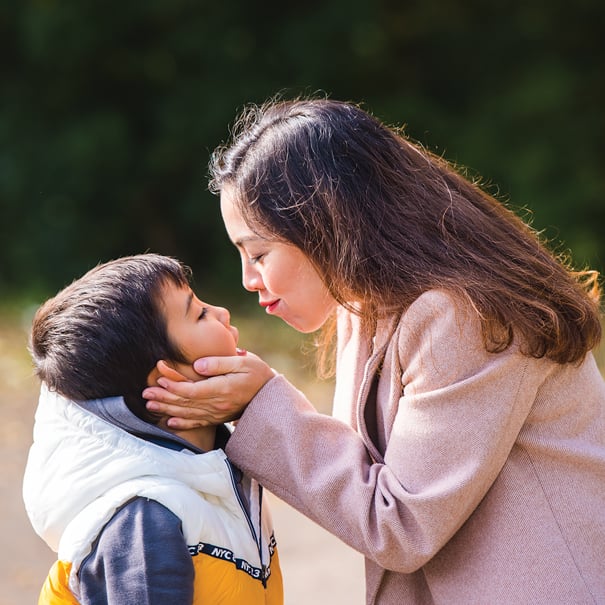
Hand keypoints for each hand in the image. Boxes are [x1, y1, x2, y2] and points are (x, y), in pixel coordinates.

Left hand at [142, 352, 274, 428]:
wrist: (272, 395)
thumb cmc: (257, 373)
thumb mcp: (243, 361)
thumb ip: (219, 363)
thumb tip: (197, 365)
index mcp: (222, 388)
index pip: (192, 390)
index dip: (174, 386)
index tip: (159, 380)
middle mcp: (218, 404)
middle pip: (186, 402)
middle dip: (164, 398)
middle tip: (145, 394)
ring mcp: (218, 413)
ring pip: (188, 413)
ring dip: (168, 410)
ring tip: (150, 406)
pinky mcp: (219, 418)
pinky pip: (198, 423)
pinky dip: (183, 423)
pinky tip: (169, 422)